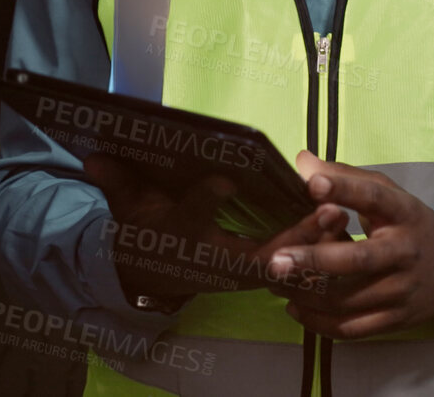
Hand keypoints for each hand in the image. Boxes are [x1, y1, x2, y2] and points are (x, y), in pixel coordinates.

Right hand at [84, 153, 346, 302]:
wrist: (152, 271)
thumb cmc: (145, 227)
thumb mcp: (128, 203)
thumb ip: (116, 179)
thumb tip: (92, 156)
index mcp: (181, 234)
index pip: (192, 215)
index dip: (206, 199)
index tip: (224, 180)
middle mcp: (212, 260)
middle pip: (257, 251)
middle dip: (292, 233)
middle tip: (325, 208)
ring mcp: (236, 274)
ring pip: (283, 264)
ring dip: (313, 244)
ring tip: (341, 218)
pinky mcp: (255, 277)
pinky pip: (290, 271)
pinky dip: (314, 255)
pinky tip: (339, 234)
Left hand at [264, 152, 433, 338]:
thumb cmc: (408, 223)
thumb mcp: (387, 193)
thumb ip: (345, 177)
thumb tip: (301, 162)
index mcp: (403, 213)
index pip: (374, 197)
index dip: (343, 189)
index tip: (312, 184)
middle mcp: (404, 252)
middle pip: (358, 260)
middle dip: (314, 260)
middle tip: (275, 260)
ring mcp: (402, 290)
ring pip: (348, 300)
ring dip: (306, 294)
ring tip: (275, 283)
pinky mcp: (396, 320)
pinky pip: (351, 328)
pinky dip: (319, 322)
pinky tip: (296, 307)